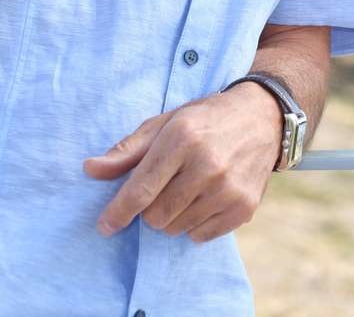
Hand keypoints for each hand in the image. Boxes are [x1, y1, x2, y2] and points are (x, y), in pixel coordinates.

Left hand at [83, 83, 282, 243]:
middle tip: (164, 187)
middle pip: (156, 216)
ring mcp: (228, 189)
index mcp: (182, 139)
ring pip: (176, 228)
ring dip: (172, 216)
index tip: (104, 226)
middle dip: (150, 208)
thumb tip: (91, 170)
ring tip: (187, 189)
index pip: (141, 189)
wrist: (263, 118)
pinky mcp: (244, 207)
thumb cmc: (205, 120)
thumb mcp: (165, 123)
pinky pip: (200, 236)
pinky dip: (195, 224)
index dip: (118, 212)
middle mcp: (207, 165)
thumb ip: (128, 150)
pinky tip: (205, 199)